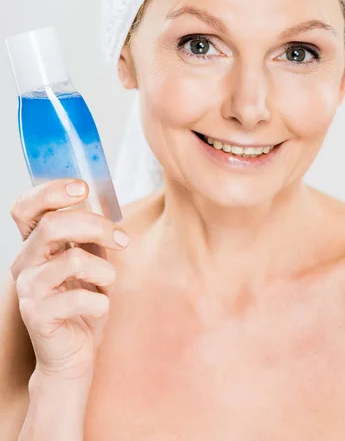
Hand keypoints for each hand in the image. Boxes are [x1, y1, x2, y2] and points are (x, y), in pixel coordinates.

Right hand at [9, 179, 129, 381]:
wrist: (74, 354)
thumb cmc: (84, 302)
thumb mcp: (91, 260)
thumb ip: (90, 234)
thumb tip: (104, 202)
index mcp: (36, 243)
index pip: (27, 206)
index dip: (51, 191)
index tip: (83, 187)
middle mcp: (25, 262)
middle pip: (52, 224)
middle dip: (96, 225)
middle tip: (121, 239)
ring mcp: (28, 289)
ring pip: (73, 259)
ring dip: (105, 270)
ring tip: (107, 284)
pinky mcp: (37, 315)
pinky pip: (80, 297)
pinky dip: (102, 301)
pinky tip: (99, 307)